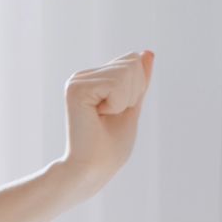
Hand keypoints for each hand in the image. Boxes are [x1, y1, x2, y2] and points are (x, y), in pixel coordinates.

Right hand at [60, 50, 153, 190]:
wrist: (93, 169)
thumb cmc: (111, 146)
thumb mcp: (132, 105)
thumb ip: (138, 80)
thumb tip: (147, 53)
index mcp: (93, 79)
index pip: (132, 60)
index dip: (136, 88)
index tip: (117, 112)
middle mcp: (82, 76)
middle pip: (131, 61)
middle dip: (132, 93)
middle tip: (110, 116)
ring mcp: (77, 81)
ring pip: (126, 71)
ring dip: (124, 100)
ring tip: (103, 118)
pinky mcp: (75, 89)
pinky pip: (116, 83)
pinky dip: (116, 103)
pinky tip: (98, 117)